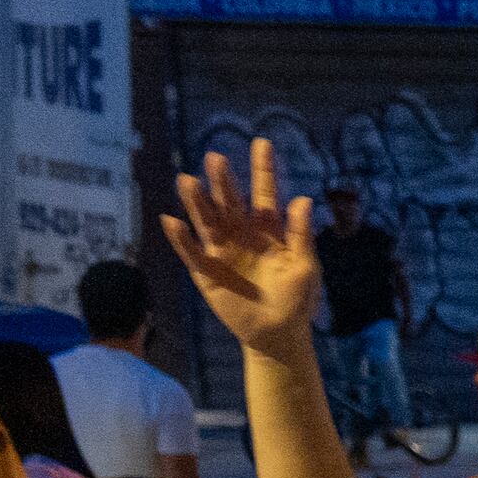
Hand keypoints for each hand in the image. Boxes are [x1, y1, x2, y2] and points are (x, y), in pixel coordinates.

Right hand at [156, 141, 328, 358]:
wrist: (278, 334)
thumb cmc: (297, 299)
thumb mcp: (305, 266)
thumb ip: (301, 234)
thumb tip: (304, 199)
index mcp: (269, 230)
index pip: (265, 193)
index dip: (263, 170)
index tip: (262, 143)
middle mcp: (242, 234)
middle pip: (230, 202)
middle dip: (223, 181)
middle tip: (216, 158)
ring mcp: (222, 250)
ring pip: (207, 220)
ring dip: (197, 202)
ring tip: (188, 181)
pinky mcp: (206, 272)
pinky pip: (191, 252)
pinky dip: (181, 238)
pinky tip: (172, 221)